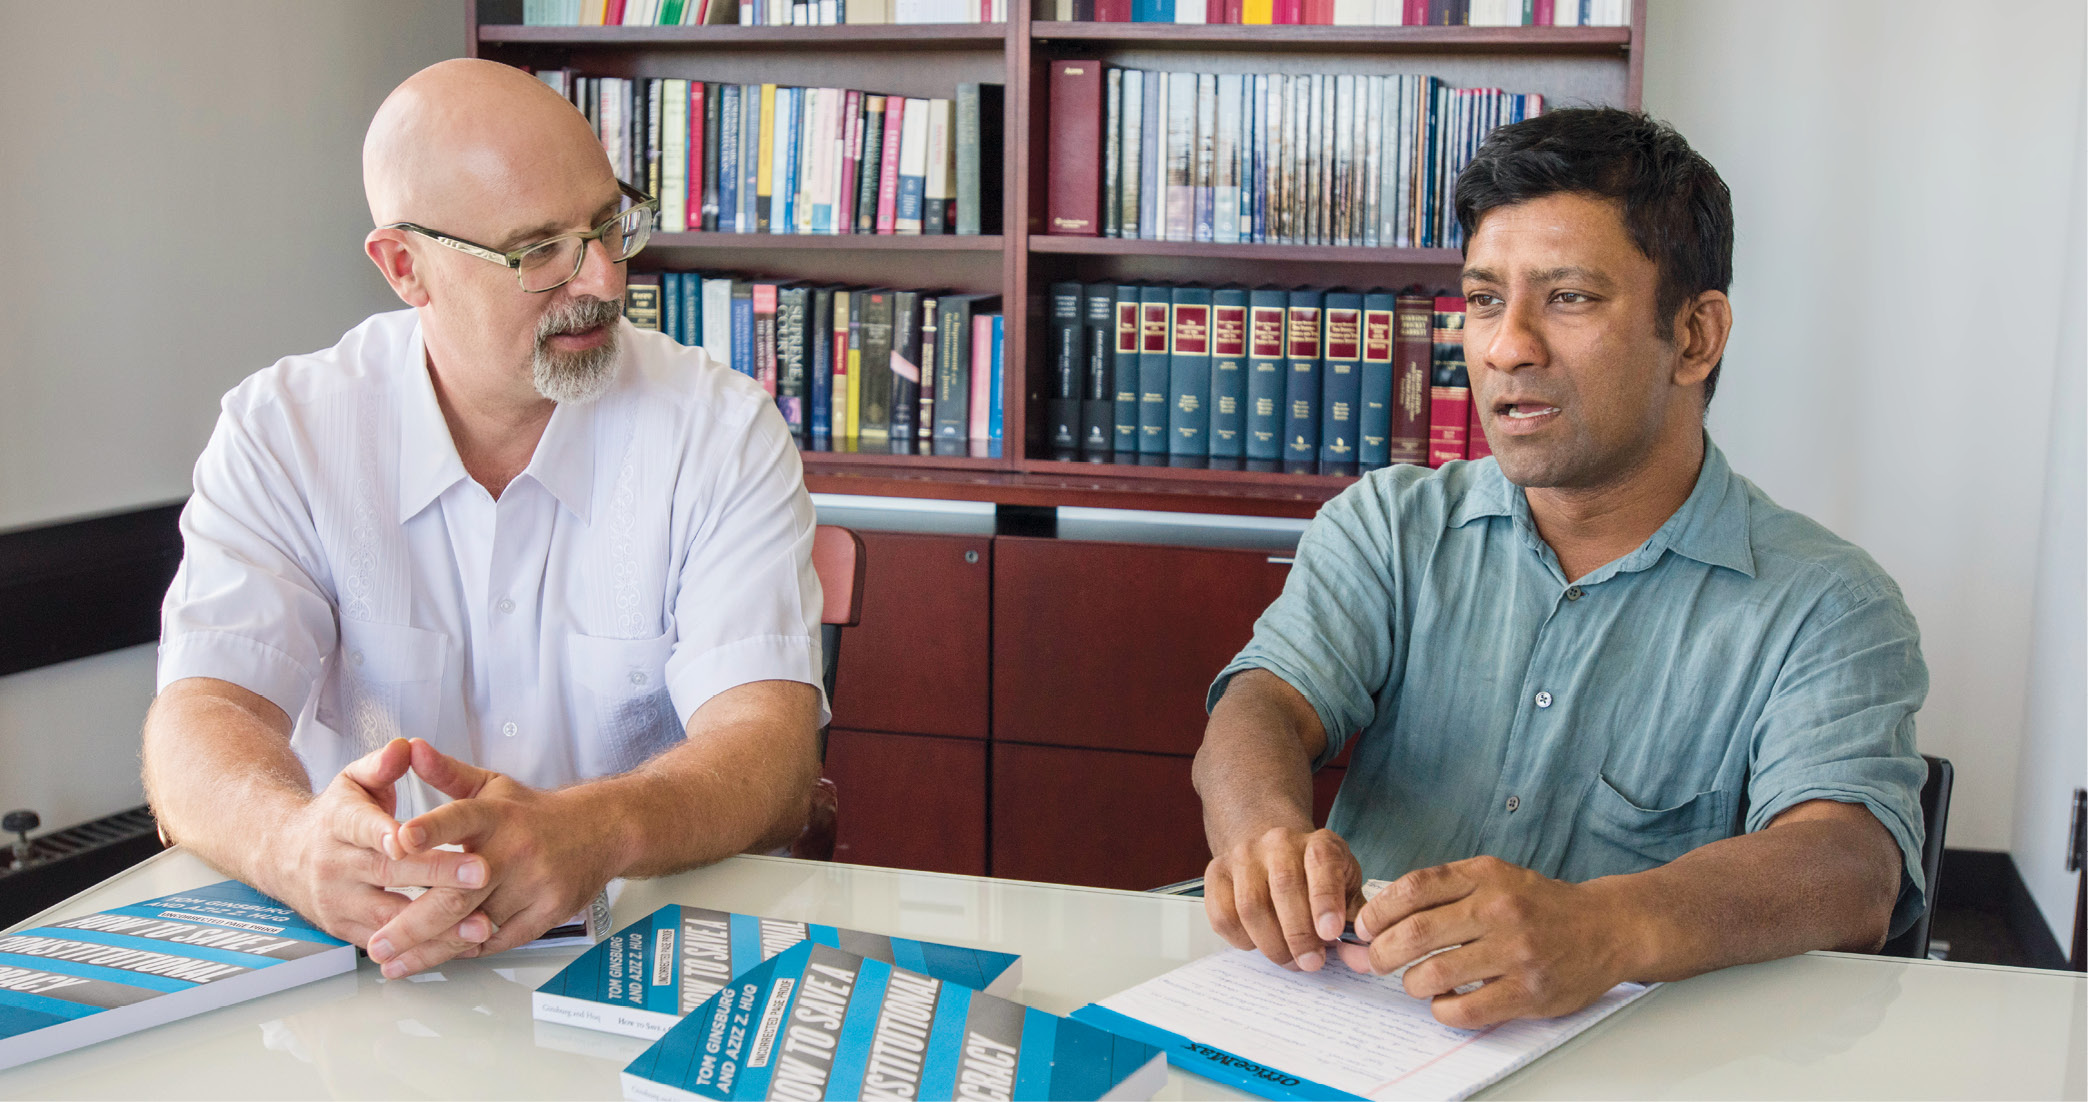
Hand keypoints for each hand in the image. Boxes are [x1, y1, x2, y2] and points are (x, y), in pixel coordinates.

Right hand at [270, 738, 493, 949]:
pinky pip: (387, 943)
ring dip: (437, 924)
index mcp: (338, 823)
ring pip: (389, 917)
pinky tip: (461, 943)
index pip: (362, 827)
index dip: (385, 833)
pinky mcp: (345, 930)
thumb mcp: (352, 781)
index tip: (411, 839)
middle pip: (388, 873)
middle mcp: (335, 866)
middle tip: (482, 872)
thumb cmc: (335, 816)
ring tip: (480, 923)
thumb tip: (404, 748)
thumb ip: (381, 764)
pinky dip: (424, 947)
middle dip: (437, 874)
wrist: (283, 856)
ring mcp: (339, 902)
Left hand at [366, 740, 616, 977]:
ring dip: (430, 948)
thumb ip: (446, 773)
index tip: (399, 840)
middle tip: (375, 946)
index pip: (460, 817)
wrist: (601, 830)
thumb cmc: (533, 813)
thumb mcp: (492, 785)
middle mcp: (515, 849)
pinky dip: (465, 951)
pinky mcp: (549, 911)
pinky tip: (435, 958)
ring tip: (393, 963)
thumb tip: (409, 748)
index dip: (430, 829)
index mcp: (496, 814)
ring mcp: (535, 884)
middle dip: (412, 923)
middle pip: (459, 892)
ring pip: (474, 925)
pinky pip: (499, 940)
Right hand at [1203, 826, 1361, 972]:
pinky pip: (1223, 915)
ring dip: (1272, 943)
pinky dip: (1243, 940)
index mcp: (1319, 843)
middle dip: (1298, 934)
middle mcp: (1279, 842)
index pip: (1321, 864)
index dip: (1326, 900)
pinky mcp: (1216, 873)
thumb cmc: (1316, 878)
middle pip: (1284, 887)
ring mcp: (1243, 856)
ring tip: (1290, 960)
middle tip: (1311, 962)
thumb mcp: (1346, 890)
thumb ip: (1358, 923)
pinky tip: (1261, 944)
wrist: (1274, 852)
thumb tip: (1364, 959)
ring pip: (1251, 905)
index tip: (1331, 933)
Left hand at [1334, 855, 1633, 1027]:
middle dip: (1382, 952)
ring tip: (1414, 982)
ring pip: (1435, 974)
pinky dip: (1443, 1010)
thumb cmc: (1542, 905)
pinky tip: (1444, 1002)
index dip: (1378, 910)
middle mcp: (1498, 909)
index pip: (1413, 888)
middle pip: (1415, 933)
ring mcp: (1515, 951)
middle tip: (1376, 961)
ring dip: (1411, 983)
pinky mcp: (1528, 991)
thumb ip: (1448, 890)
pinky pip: (1466, 1009)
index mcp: (1486, 876)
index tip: (1366, 927)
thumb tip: (1384, 913)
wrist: (1608, 927)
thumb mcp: (1497, 877)